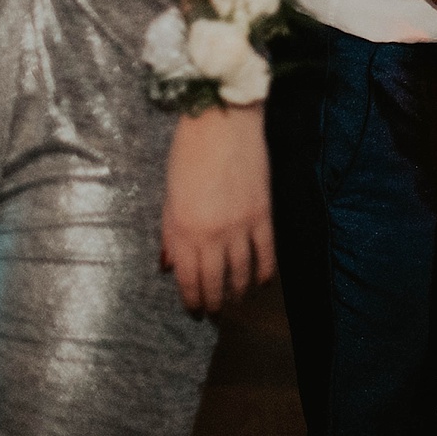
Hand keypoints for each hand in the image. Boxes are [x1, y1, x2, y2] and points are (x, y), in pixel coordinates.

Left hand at [160, 103, 274, 314]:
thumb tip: (170, 266)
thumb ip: (171, 234)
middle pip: (216, 282)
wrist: (222, 123)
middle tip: (216, 312)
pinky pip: (267, 253)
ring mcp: (241, 226)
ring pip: (243, 273)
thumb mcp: (169, 198)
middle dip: (215, 302)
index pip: (189, 279)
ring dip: (240, 291)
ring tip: (238, 300)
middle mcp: (212, 235)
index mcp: (183, 231)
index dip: (192, 300)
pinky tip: (263, 282)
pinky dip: (266, 272)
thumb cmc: (187, 155)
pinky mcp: (263, 214)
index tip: (195, 310)